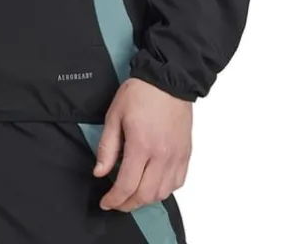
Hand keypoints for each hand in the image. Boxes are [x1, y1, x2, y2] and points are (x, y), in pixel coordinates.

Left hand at [92, 77, 191, 211]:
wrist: (168, 80)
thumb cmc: (140, 93)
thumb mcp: (115, 115)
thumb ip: (107, 147)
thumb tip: (99, 172)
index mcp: (141, 145)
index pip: (127, 185)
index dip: (114, 200)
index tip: (106, 202)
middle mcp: (162, 155)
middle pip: (145, 195)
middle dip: (128, 204)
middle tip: (116, 202)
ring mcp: (177, 156)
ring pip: (163, 193)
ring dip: (146, 199)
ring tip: (133, 195)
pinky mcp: (186, 153)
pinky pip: (177, 182)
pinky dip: (164, 190)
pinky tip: (153, 184)